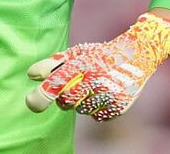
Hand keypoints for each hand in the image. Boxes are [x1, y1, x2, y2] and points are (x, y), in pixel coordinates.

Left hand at [25, 12, 169, 120]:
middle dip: (63, 97)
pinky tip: (103, 94)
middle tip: (72, 86)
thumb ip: (54, 63)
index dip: (42, 95)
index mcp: (84, 63)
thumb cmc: (102, 53)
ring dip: (81, 101)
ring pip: (81, 109)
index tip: (31, 102)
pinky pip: (96, 116)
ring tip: (92, 86)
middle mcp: (97, 79)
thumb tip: (30, 74)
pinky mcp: (119, 107)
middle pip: (66, 101)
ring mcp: (109, 95)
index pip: (57, 83)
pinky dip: (95, 108)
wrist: (139, 54)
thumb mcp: (79, 52)